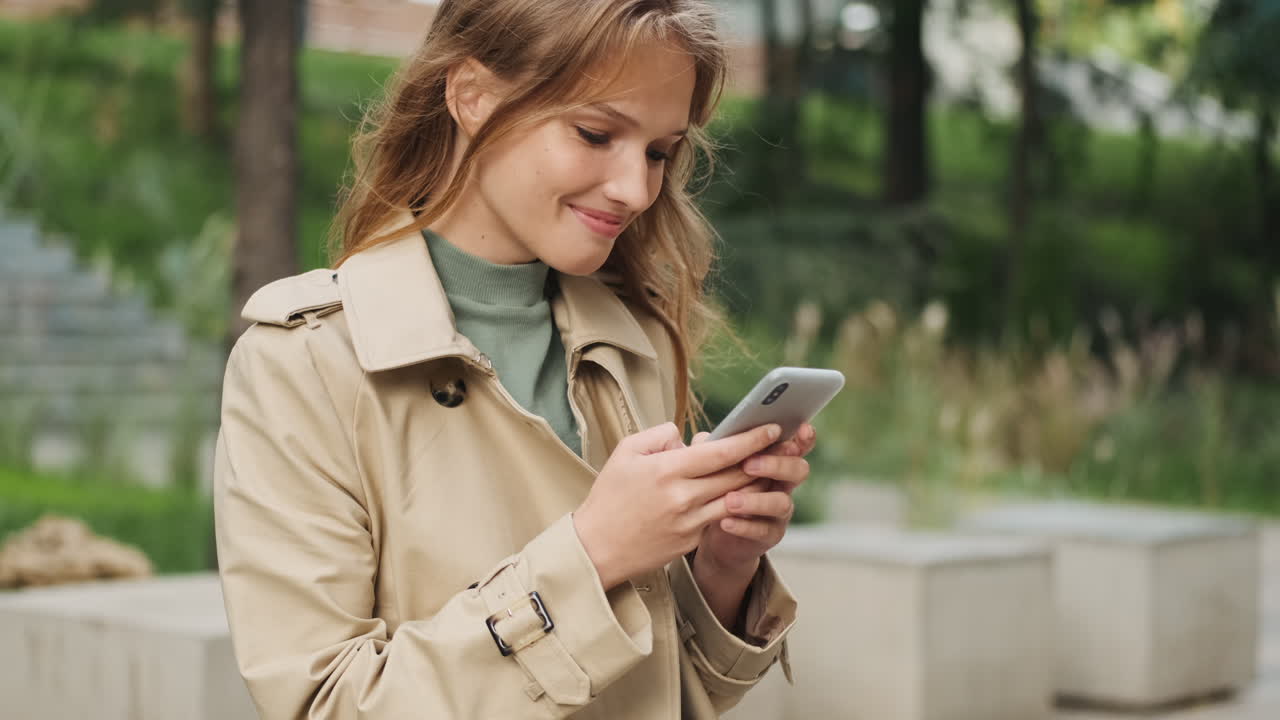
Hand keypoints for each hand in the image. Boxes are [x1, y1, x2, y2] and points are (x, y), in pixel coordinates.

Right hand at [573, 422, 782, 590]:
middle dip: (763, 457)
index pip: (721, 451)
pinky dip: (734, 504)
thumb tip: (685, 436)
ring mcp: (690, 522)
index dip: (750, 438)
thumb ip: (659, 435)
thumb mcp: (625, 453)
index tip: (771, 427)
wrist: (596, 548)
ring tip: (768, 466)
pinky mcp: (691, 541)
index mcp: (667, 470)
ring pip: (736, 498)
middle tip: (782, 443)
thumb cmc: (609, 497)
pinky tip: (743, 492)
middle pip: (737, 475)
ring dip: (755, 483)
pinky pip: (720, 518)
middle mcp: (683, 497)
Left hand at [692, 423, 815, 576]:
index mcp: (775, 460)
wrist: (713, 528)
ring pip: (781, 503)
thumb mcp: (717, 465)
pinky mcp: (769, 534)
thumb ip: (715, 449)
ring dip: (756, 500)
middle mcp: (784, 484)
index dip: (804, 438)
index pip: (797, 446)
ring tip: (730, 500)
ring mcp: (780, 511)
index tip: (801, 428)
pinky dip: (744, 526)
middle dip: (776, 465)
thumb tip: (705, 439)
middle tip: (749, 465)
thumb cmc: (719, 486)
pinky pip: (763, 530)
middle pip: (798, 470)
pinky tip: (725, 521)